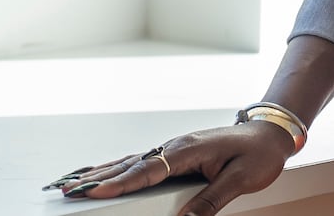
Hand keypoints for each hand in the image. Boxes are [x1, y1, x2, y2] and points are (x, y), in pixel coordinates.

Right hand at [42, 120, 296, 214]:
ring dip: (99, 173)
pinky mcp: (175, 155)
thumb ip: (210, 201)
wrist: (270, 133)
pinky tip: (101, 176)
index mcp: (188, 150)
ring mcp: (174, 149)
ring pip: (129, 163)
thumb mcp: (241, 180)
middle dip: (96, 179)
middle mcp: (175, 147)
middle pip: (129, 165)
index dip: (119, 184)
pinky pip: (140, 164)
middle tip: (63, 190)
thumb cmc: (259, 154)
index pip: (147, 170)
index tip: (92, 192)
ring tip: (69, 184)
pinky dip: (116, 170)